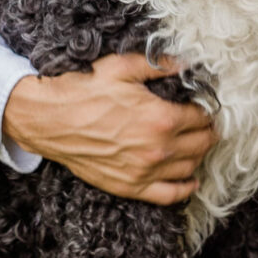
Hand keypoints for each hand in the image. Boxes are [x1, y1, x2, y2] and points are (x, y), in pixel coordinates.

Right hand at [1, 55, 215, 203]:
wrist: (49, 119)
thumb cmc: (84, 90)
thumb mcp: (122, 66)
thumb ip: (158, 65)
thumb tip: (184, 62)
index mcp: (161, 117)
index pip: (201, 117)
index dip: (207, 109)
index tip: (206, 105)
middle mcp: (158, 149)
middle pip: (201, 143)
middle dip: (208, 132)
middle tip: (206, 123)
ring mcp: (144, 172)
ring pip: (189, 168)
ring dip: (199, 155)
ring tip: (196, 143)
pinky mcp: (129, 187)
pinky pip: (169, 195)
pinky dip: (185, 188)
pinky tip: (191, 180)